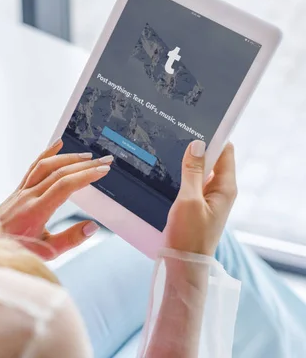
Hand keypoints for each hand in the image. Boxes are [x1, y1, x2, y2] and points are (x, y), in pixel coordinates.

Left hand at [0, 139, 112, 259]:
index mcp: (36, 211)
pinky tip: (58, 145)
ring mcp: (21, 191)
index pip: (65, 186)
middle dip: (84, 165)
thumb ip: (70, 239)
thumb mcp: (47, 251)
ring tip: (87, 156)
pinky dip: (47, 153)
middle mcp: (28, 196)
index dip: (85, 176)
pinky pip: (33, 167)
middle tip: (104, 160)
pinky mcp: (18, 189)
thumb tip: (92, 227)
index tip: (101, 171)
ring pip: (46, 166)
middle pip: (59, 173)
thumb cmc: (16, 250)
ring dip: (68, 158)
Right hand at [165, 141, 236, 255]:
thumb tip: (196, 145)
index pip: (225, 151)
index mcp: (225, 188)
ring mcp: (208, 199)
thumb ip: (192, 172)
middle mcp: (220, 191)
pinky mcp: (196, 206)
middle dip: (196, 148)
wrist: (183, 265)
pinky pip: (191, 184)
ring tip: (167, 151)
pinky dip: (181, 176)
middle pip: (211, 160)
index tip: (194, 125)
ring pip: (199, 172)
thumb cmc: (188, 236)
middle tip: (175, 135)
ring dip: (186, 164)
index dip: (213, 137)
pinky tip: (166, 173)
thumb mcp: (188, 200)